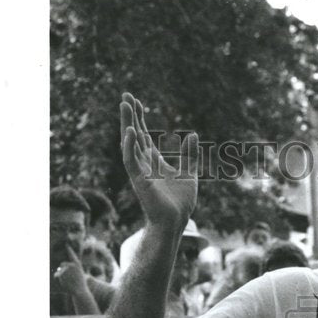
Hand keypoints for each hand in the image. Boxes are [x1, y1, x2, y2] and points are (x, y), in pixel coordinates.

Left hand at [53, 246, 87, 293]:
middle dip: (63, 269)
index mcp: (77, 264)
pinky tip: (66, 282)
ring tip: (69, 280)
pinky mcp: (61, 273)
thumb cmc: (80, 283)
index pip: (72, 254)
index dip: (69, 249)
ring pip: (60, 270)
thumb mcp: (79, 274)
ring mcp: (65, 269)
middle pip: (63, 264)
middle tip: (70, 277)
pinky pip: (57, 275)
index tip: (66, 244)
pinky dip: (60, 278)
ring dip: (61, 274)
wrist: (80, 291)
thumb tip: (61, 267)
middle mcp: (71, 265)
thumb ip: (72, 268)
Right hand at [120, 92, 197, 228]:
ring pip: (129, 143)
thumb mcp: (189, 172)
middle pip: (133, 134)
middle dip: (130, 115)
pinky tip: (130, 131)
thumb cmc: (180, 202)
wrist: (176, 222)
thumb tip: (193, 134)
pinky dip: (130, 146)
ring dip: (126, 124)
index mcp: (154, 161)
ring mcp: (140, 172)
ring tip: (125, 106)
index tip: (136, 100)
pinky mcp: (140, 181)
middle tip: (125, 95)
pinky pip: (131, 161)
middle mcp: (143, 164)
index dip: (139, 118)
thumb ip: (189, 154)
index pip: (143, 135)